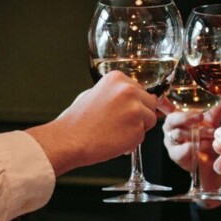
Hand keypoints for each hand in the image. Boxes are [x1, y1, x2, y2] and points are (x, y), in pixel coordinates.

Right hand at [27, 71, 157, 175]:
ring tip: (116, 132)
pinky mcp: (137, 129)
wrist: (70, 139)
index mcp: (118, 79)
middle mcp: (129, 90)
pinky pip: (143, 136)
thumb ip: (117, 92)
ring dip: (138, 128)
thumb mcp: (95, 93)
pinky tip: (115, 140)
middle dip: (140, 115)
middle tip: (121, 124)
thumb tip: (136, 96)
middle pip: (150, 102)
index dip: (134, 103)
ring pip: (150, 119)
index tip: (123, 111)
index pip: (140, 90)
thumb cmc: (78, 121)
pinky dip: (133, 142)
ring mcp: (135, 109)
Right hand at [161, 103, 220, 190]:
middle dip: (187, 117)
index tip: (161, 96)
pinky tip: (205, 145)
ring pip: (179, 134)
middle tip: (201, 116)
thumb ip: (214, 113)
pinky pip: (181, 149)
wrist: (212, 163)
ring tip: (211, 133)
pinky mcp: (175, 155)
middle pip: (172, 120)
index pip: (165, 107)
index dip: (163, 102)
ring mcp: (171, 143)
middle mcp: (170, 129)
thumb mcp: (211, 123)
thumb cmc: (207, 139)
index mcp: (177, 118)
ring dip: (197, 133)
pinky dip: (194, 146)